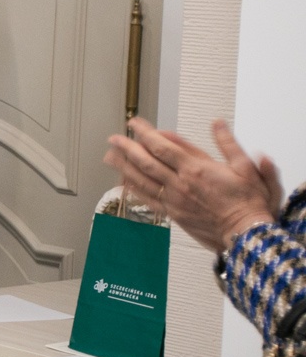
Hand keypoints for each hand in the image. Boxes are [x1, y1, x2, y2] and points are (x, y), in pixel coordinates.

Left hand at [102, 118, 280, 253]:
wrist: (246, 233)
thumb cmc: (248, 202)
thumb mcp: (245, 166)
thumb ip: (228, 143)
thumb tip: (217, 123)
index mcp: (196, 169)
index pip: (163, 146)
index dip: (145, 133)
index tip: (135, 124)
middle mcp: (180, 183)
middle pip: (146, 162)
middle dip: (127, 147)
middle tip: (113, 138)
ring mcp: (174, 200)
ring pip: (142, 180)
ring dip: (124, 166)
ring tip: (110, 156)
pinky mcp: (174, 214)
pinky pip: (149, 200)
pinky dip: (134, 190)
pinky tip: (125, 182)